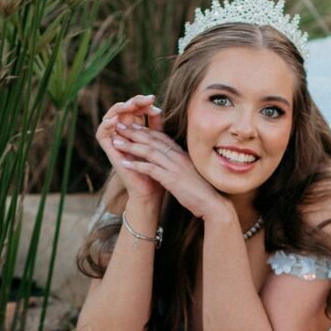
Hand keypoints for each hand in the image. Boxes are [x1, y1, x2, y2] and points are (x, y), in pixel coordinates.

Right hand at [95, 95, 165, 215]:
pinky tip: (115, 120)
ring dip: (119, 109)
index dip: (142, 102)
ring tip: (130, 105)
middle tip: (145, 99)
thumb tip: (156, 107)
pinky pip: (101, 133)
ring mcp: (114, 140)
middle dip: (133, 102)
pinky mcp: (108, 150)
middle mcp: (123, 132)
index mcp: (135, 128)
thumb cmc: (156, 167)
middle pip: (123, 110)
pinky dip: (106, 124)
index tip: (153, 99)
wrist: (151, 190)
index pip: (135, 108)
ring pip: (110, 117)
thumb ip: (156, 124)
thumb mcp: (158, 141)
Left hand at [111, 124, 231, 223]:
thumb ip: (180, 165)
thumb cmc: (203, 191)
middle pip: (153, 140)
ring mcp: (175, 167)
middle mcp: (178, 157)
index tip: (133, 126)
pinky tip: (124, 164)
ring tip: (117, 142)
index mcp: (182, 154)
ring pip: (149, 151)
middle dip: (134, 132)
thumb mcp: (190, 173)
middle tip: (120, 127)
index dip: (146, 130)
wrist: (214, 205)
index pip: (161, 137)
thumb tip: (170, 163)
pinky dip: (136, 166)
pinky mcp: (172, 180)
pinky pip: (150, 169)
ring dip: (131, 146)